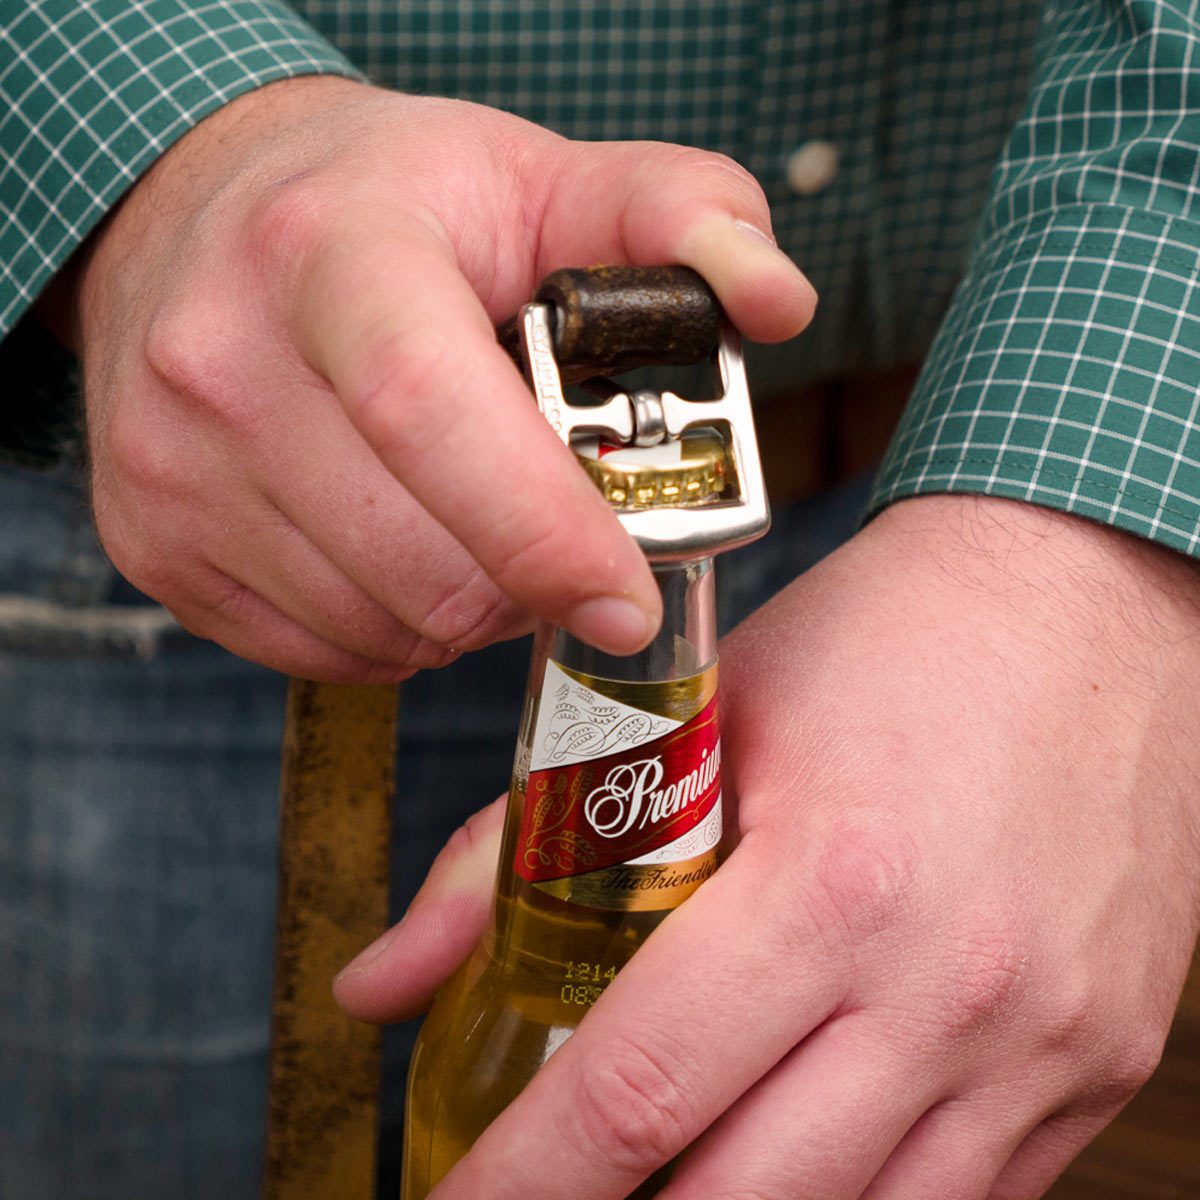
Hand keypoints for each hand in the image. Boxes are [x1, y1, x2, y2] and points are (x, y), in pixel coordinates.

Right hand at [71, 76, 813, 678]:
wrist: (193, 219)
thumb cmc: (389, 206)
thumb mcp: (539, 176)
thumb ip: (680, 218)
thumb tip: (779, 302)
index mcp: (330, 254)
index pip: (431, 416)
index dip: (542, 531)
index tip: (631, 604)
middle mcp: (220, 364)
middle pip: (424, 565)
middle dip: (528, 578)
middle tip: (561, 524)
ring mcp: (171, 469)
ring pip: (384, 627)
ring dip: (468, 604)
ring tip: (470, 516)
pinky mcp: (153, 546)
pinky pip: (329, 651)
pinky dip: (399, 626)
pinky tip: (401, 543)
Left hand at [336, 495, 1199, 1197]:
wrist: (1082, 598)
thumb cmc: (883, 641)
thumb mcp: (695, 714)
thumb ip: (520, 849)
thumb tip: (383, 980)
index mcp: (831, 880)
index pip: (638, 1092)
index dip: (523, 1187)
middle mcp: (947, 987)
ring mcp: (1043, 1043)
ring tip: (663, 1182)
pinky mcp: (1106, 1063)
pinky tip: (795, 1157)